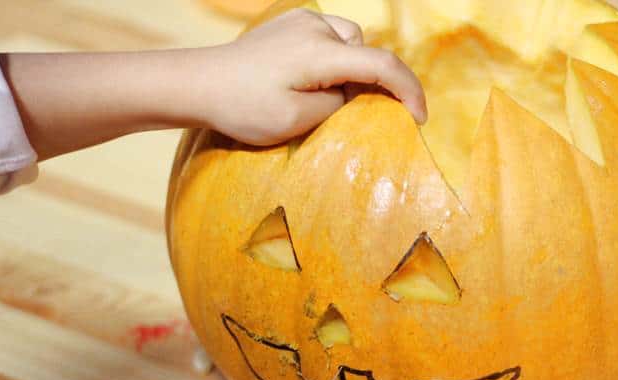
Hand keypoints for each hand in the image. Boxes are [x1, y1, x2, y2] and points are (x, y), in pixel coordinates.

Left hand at [198, 8, 427, 144]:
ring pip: (352, 45)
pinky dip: (335, 61)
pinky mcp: (291, 23)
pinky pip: (330, 40)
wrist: (198, 83)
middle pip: (367, 54)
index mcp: (320, 52)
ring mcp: (302, 21)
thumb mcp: (296, 120)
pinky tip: (315, 82)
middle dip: (374, 85)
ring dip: (353, 71)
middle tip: (363, 119)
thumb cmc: (242, 108)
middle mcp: (316, 27)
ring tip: (332, 100)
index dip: (409, 92)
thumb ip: (338, 107)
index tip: (419, 120)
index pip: (383, 66)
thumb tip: (354, 96)